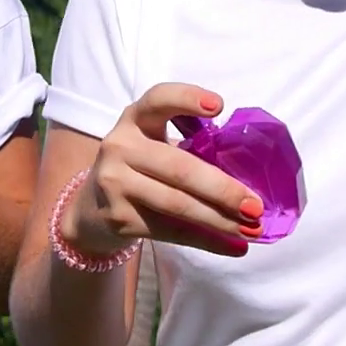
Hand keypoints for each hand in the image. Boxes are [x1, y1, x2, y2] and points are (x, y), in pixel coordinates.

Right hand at [61, 84, 264, 258]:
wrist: (90, 208)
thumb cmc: (138, 168)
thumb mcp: (150, 144)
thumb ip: (185, 147)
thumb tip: (248, 178)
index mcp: (135, 119)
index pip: (159, 99)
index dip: (187, 99)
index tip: (219, 106)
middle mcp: (120, 146)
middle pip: (180, 167)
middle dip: (223, 189)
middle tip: (256, 205)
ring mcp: (115, 183)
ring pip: (178, 204)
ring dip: (220, 220)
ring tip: (251, 229)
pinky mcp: (118, 217)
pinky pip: (172, 231)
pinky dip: (207, 241)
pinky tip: (233, 246)